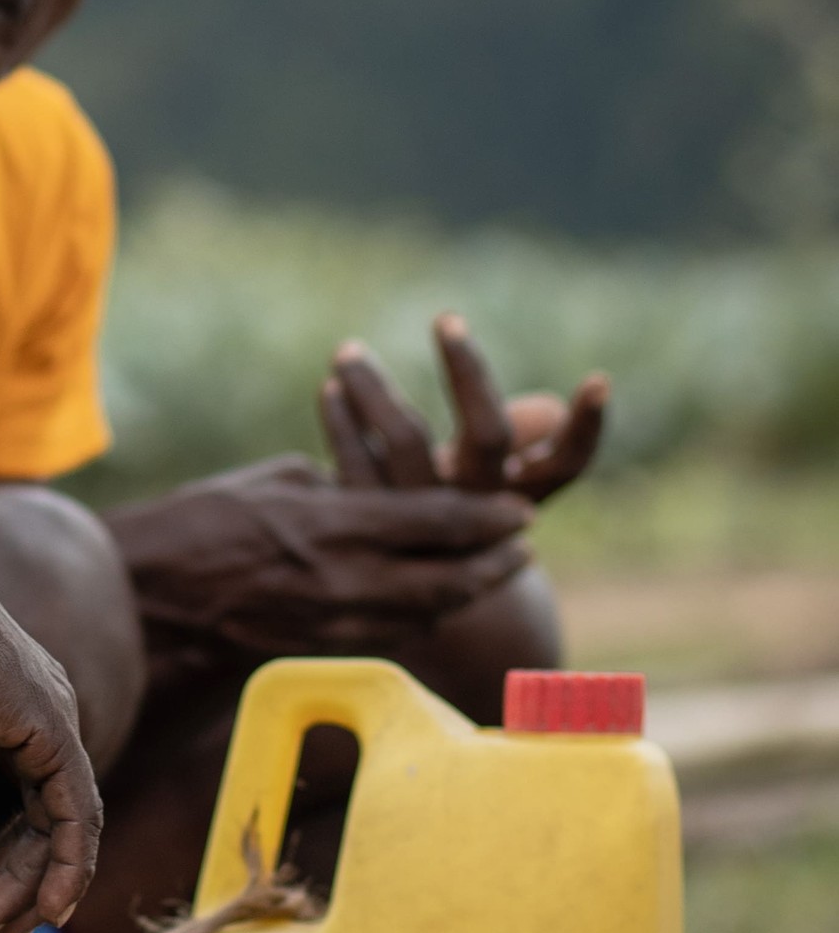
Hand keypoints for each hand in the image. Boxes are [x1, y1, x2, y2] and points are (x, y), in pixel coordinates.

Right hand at [108, 457, 532, 671]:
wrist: (146, 599)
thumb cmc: (196, 524)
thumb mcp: (271, 483)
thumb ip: (334, 486)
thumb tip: (371, 491)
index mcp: (333, 525)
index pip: (437, 521)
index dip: (489, 517)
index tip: (522, 510)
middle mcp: (347, 580)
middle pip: (451, 577)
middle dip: (497, 562)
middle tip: (526, 545)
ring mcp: (337, 621)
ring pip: (430, 611)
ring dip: (469, 590)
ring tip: (495, 570)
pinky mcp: (323, 648)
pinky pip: (394, 629)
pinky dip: (426, 611)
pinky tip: (436, 598)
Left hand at [322, 314, 608, 503]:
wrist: (414, 612)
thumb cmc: (463, 528)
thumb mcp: (501, 492)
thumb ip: (524, 447)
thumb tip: (548, 411)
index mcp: (518, 501)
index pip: (565, 463)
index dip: (587, 427)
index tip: (600, 380)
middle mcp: (479, 512)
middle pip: (486, 435)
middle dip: (470, 371)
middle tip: (448, 320)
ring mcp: (427, 521)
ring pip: (407, 442)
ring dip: (379, 389)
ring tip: (349, 351)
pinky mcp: (372, 526)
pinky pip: (354, 465)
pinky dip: (342, 423)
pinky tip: (331, 391)